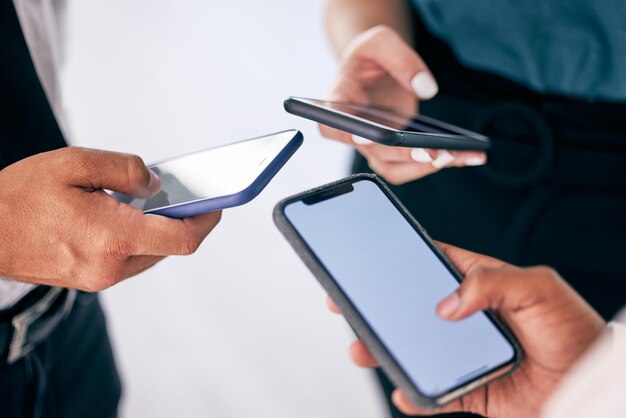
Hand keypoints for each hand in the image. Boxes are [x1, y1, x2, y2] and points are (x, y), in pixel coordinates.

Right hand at [0, 147, 220, 290]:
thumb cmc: (17, 198)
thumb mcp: (73, 164)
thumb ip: (124, 170)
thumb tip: (156, 184)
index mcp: (112, 237)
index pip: (182, 238)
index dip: (207, 220)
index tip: (218, 204)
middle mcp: (111, 266)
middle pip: (169, 247)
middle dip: (182, 221)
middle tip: (184, 194)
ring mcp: (100, 278)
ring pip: (151, 254)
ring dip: (159, 230)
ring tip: (151, 202)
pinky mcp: (91, 280)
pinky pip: (130, 260)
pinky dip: (138, 239)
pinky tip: (126, 217)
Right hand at [320, 25, 485, 184]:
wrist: (376, 66)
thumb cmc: (371, 54)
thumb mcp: (381, 41)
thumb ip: (401, 59)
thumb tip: (425, 89)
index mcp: (339, 102)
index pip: (332, 125)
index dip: (346, 135)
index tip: (364, 137)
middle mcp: (353, 131)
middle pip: (372, 153)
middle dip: (404, 156)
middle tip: (434, 152)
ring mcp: (374, 145)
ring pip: (393, 168)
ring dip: (424, 167)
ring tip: (456, 155)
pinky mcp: (395, 149)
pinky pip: (413, 163)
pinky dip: (440, 162)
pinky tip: (467, 155)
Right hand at [327, 243, 604, 416]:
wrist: (592, 386)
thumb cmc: (573, 330)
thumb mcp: (539, 288)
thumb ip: (493, 282)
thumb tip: (447, 304)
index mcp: (478, 284)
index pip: (428, 265)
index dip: (396, 261)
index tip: (366, 260)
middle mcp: (464, 319)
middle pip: (409, 310)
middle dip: (375, 306)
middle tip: (345, 303)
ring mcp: (462, 354)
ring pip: (412, 350)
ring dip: (383, 349)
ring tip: (362, 347)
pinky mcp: (467, 390)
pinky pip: (432, 394)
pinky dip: (413, 395)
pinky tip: (402, 389)